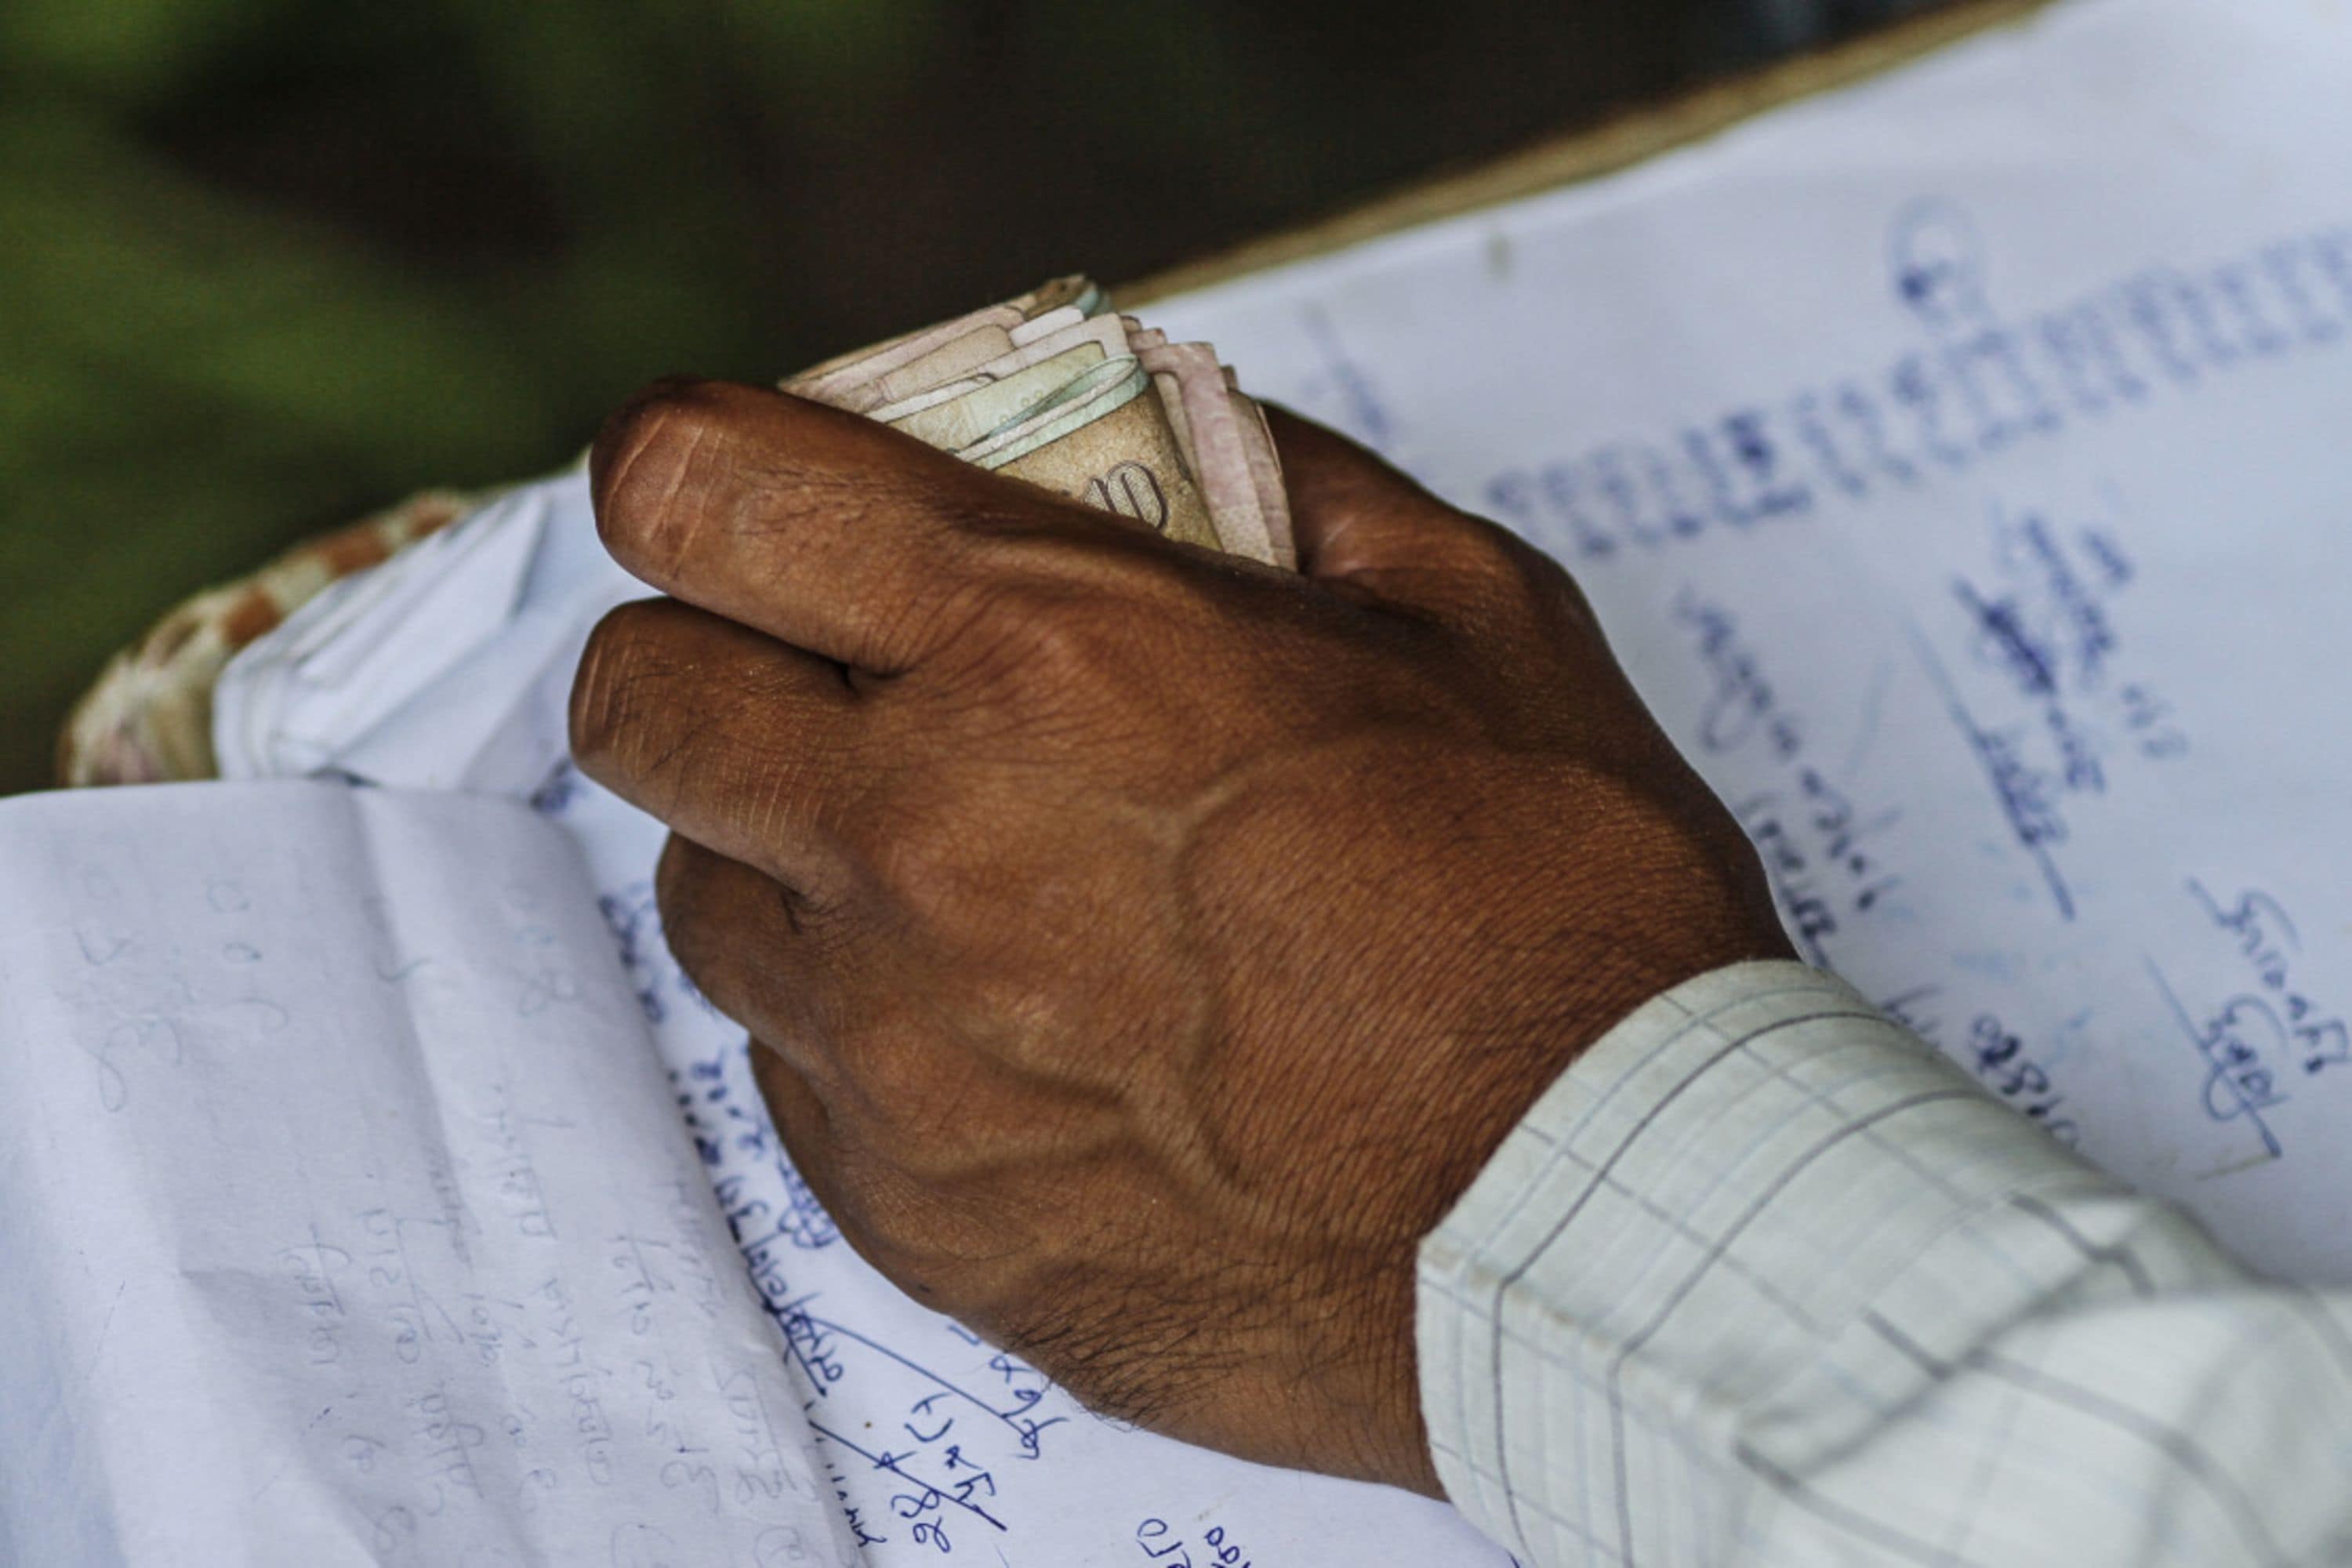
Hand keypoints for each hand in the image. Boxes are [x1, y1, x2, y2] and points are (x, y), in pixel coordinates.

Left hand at [570, 379, 1792, 1493]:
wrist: (1602, 1229)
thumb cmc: (1565, 912)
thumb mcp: (1473, 614)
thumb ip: (1286, 486)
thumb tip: (1173, 427)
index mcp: (1048, 653)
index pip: (692, 491)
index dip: (694, 472)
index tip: (749, 503)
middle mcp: (924, 845)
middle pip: (635, 697)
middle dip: (714, 658)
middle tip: (842, 682)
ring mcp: (896, 1049)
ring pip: (698, 894)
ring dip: (786, 850)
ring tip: (953, 870)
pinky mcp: (909, 1211)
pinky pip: (789, 1070)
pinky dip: (860, 1023)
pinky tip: (1016, 1030)